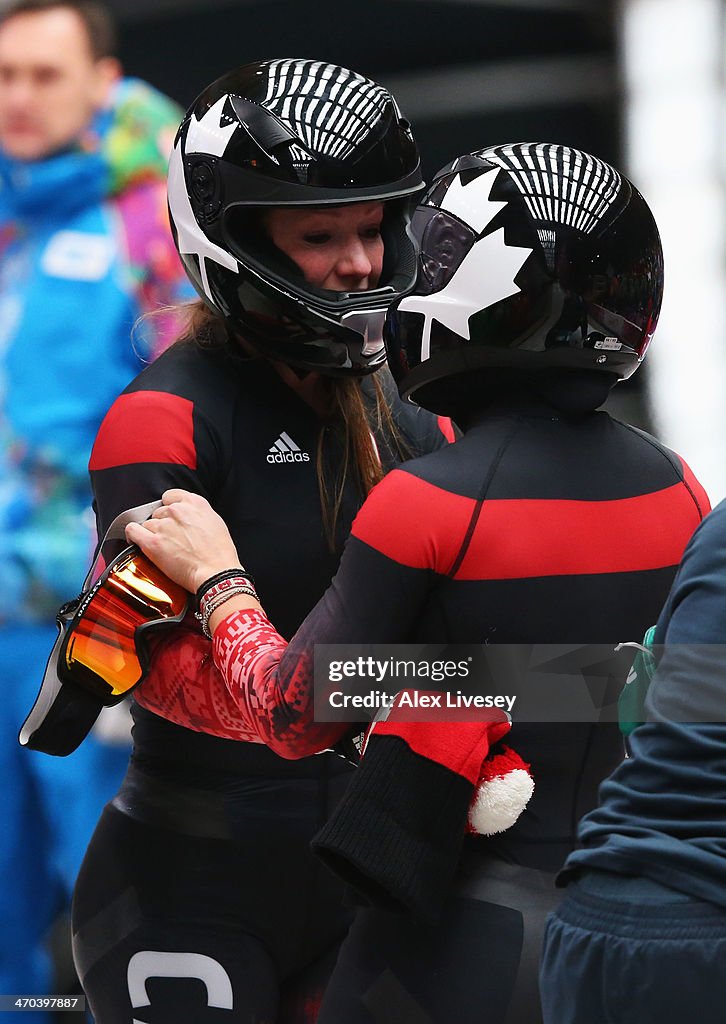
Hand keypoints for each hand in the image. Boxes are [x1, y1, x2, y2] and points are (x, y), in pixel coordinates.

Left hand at [125, 489, 242, 593]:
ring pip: (147, 523)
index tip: (171, 518)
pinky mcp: (152, 542)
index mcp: (194, 503)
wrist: (215, 572)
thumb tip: (188, 516)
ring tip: (163, 547)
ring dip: (152, 533)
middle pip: (158, 512)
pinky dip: (133, 535)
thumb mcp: (215, 522)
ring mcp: (163, 526)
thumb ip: (198, 514)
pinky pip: (133, 530)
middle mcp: (177, 511)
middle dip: (163, 524)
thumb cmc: (219, 553)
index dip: (169, 508)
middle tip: (172, 538)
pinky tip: (137, 541)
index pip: (170, 496)